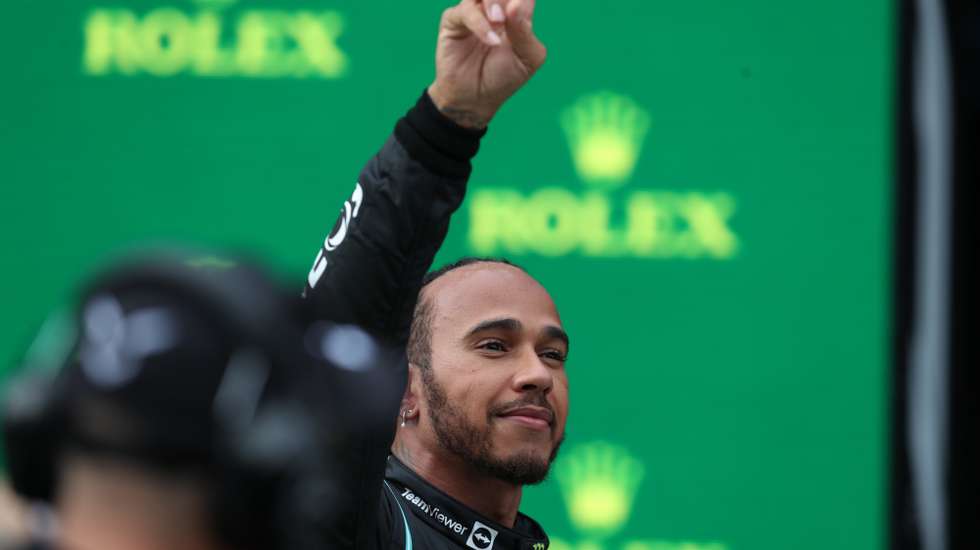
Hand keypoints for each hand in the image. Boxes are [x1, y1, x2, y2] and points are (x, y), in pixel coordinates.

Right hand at [428, 0, 546, 128]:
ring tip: (499, 21)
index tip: (521, 9)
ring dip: (492, 1)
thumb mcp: (527, 59)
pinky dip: (480, 23)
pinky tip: (490, 41)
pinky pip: (465, 10)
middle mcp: (494, 8)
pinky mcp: (453, 20)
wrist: (474, 99)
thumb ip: (526, 31)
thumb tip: (516, 3)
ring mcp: (474, 12)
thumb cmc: (503, 78)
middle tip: (508, 13)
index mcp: (516, 13)